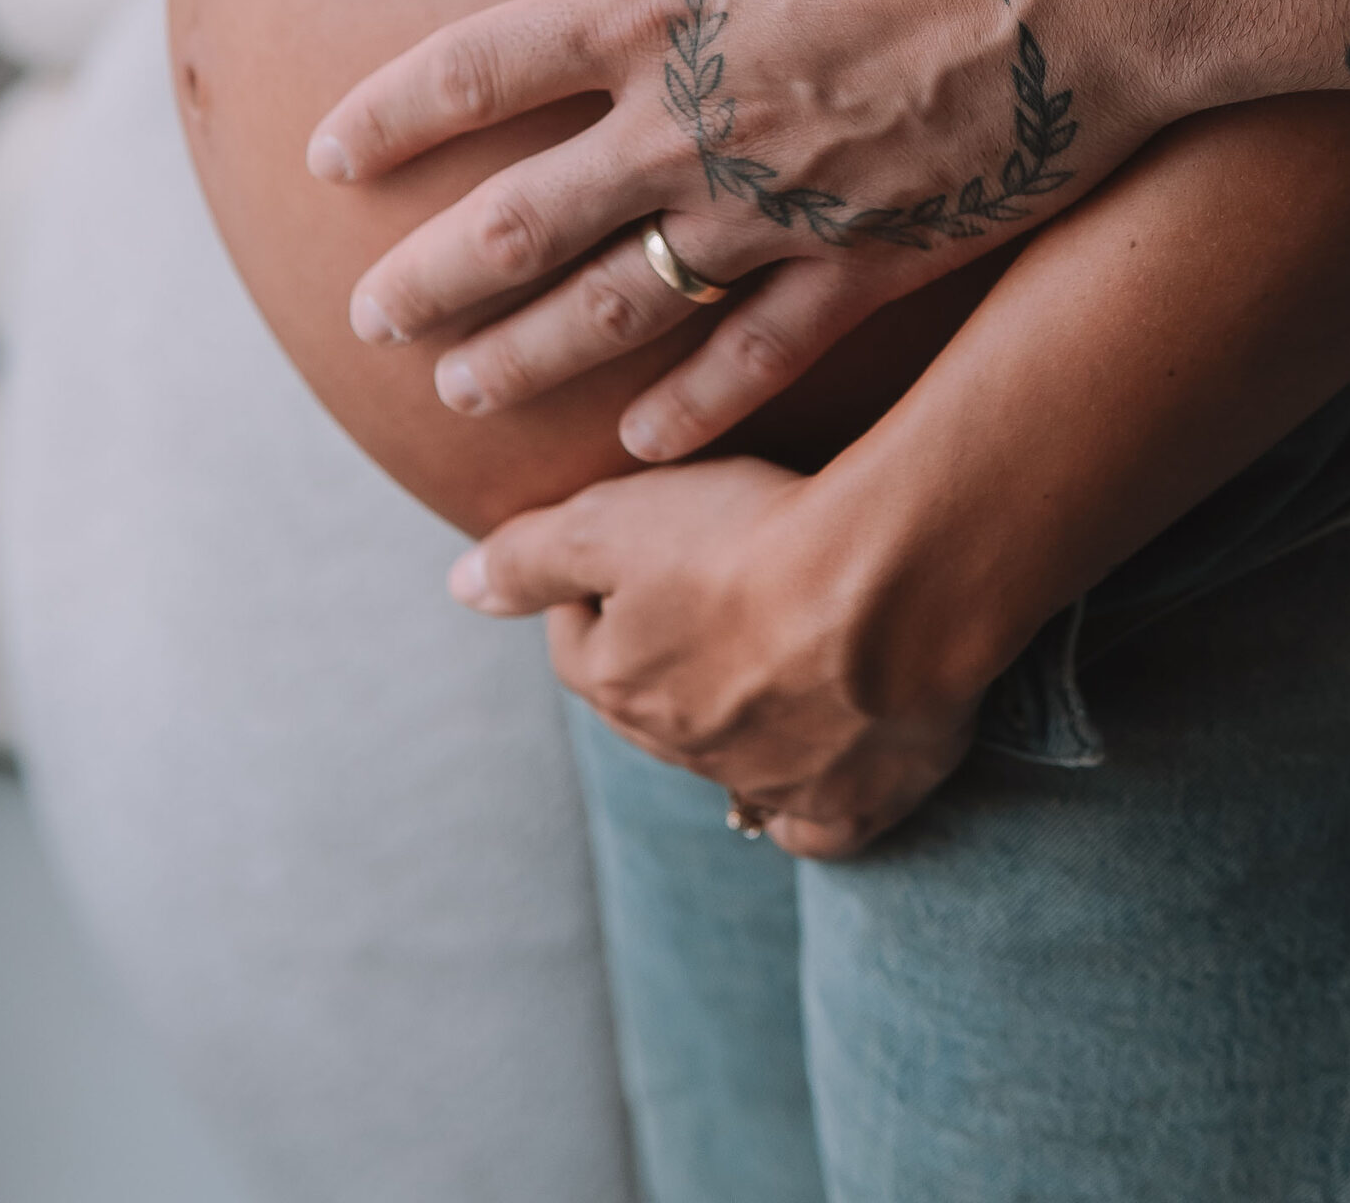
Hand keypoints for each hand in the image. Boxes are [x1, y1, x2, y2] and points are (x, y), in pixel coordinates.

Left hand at [311, 0, 1201, 458]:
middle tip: (365, 321)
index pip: (473, 74)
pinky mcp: (868, 265)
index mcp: (653, 5)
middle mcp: (690, 125)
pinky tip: (640, 444)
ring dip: (527, 355)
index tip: (322, 155)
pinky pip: (755, 356)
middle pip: (518, 222)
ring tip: (460, 394)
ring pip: (616, 308)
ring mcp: (776, 210)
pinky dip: (690, 406)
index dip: (386, 117)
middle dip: (428, 279)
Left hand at [450, 458, 979, 857]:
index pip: (577, 643)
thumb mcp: (611, 520)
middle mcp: (683, 751)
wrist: (890, 587)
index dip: (594, 590)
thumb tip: (459, 588)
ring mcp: (771, 783)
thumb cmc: (748, 538)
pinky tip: (807, 780)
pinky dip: (801, 807)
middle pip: (649, 704)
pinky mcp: (854, 802)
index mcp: (617, 686)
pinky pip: (812, 829)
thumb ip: (527, 556)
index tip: (630, 546)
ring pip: (725, 761)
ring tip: (758, 662)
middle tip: (700, 595)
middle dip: (659, 658)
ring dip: (728, 718)